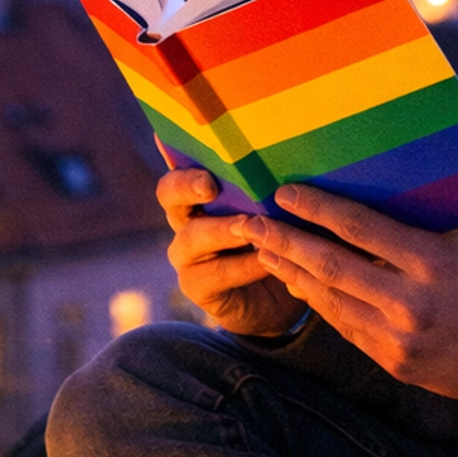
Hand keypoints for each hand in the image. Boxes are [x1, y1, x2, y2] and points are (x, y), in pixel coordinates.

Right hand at [157, 167, 303, 336]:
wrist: (278, 299)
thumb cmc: (278, 241)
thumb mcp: (275, 211)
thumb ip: (271, 188)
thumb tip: (288, 157)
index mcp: (199, 194)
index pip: (180, 170)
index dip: (186, 169)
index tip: (207, 171)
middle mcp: (185, 220)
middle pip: (169, 195)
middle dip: (187, 187)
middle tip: (210, 187)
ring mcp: (186, 255)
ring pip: (193, 236)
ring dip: (222, 230)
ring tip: (249, 227)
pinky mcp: (196, 285)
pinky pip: (217, 273)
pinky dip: (243, 266)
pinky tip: (266, 260)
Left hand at [231, 184, 457, 402]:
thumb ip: (429, 218)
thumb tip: (383, 185)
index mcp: (433, 262)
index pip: (360, 228)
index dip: (316, 208)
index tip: (285, 193)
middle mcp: (412, 302)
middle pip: (331, 266)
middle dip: (286, 242)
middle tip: (254, 223)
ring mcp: (400, 338)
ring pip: (330, 301)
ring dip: (293, 274)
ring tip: (266, 251)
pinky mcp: (396, 363)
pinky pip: (346, 327)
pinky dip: (320, 303)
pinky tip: (302, 285)